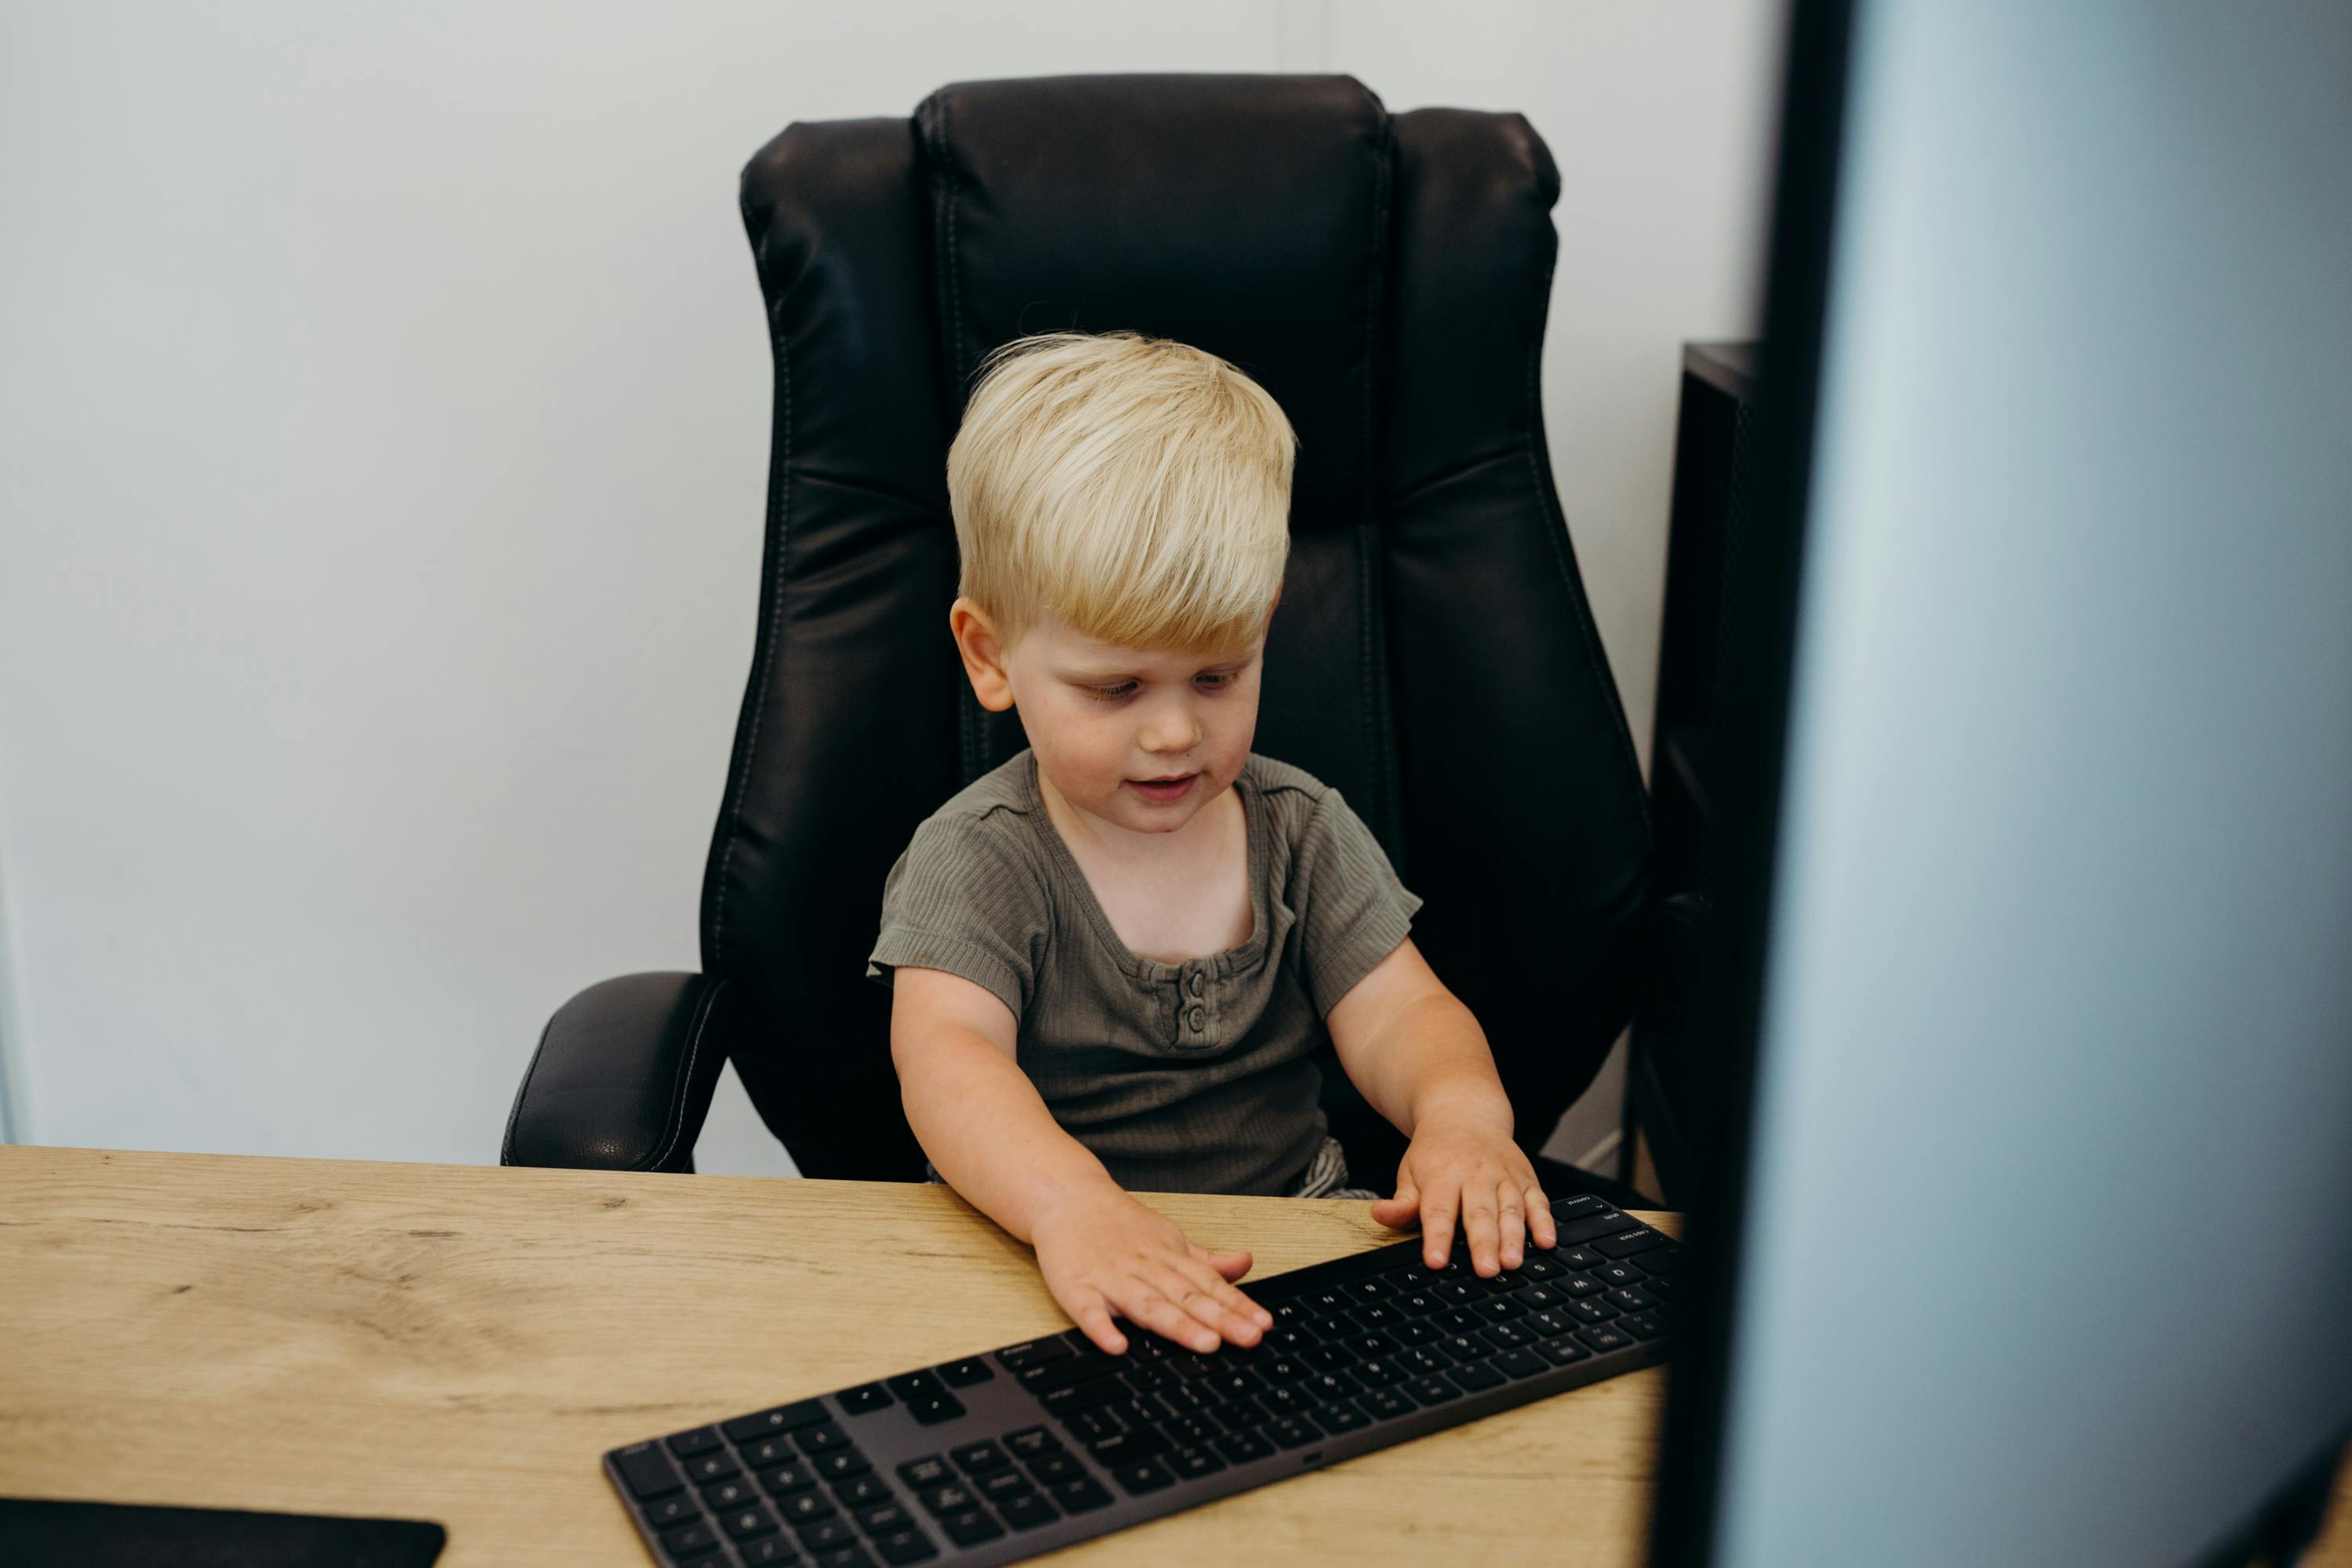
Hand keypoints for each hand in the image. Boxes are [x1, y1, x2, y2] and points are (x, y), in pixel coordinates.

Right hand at [1029, 1183, 1273, 1355]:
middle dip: (1220, 1319)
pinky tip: (1117, 1346)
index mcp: (1168, 1257)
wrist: (1067, 1197)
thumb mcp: (1168, 1236)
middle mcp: (1145, 1268)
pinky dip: (1102, 1328)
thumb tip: (1245, 1264)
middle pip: (1187, 1296)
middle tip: (1249, 1337)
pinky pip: (1088, 1311)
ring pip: (1148, 1304)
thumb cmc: (1119, 1224)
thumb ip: (1205, 1259)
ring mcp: (1111, 1278)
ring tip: (1206, 1343)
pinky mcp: (1076, 1288)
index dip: (1238, 1305)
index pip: (1209, 1284)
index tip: (1263, 1324)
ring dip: (1177, 1324)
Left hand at [1369, 1104, 1556, 1273]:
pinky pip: (1538, 1201)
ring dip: (1514, 1237)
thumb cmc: (1435, 1153)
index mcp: (1442, 1175)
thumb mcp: (1410, 1171)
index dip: (1437, 1237)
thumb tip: (1381, 1215)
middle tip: (1486, 1270)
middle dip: (1483, 1242)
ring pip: (1511, 1209)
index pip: (1438, 1210)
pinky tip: (1546, 1242)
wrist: (1465, 1113)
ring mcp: (1504, 1176)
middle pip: (1479, 1212)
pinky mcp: (1526, 1179)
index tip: (1436, 1261)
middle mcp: (1475, 1174)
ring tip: (1512, 1263)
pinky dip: (1544, 1221)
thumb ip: (1402, 1201)